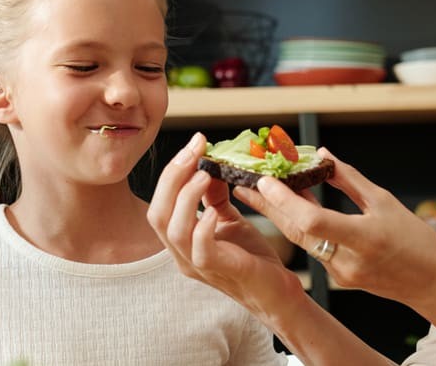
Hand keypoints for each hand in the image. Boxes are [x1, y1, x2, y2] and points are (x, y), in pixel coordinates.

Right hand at [147, 133, 306, 317]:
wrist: (276, 291)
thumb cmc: (251, 258)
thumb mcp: (228, 219)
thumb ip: (214, 197)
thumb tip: (209, 165)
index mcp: (181, 239)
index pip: (160, 202)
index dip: (172, 171)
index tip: (195, 143)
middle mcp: (182, 254)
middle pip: (158, 214)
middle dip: (173, 177)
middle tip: (195, 150)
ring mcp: (197, 265)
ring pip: (174, 230)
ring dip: (186, 198)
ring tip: (204, 176)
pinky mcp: (219, 271)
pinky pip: (200, 250)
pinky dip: (204, 227)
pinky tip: (215, 211)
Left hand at [234, 148, 435, 304]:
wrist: (430, 283)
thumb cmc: (414, 240)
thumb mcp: (384, 202)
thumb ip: (349, 179)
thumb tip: (322, 155)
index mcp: (363, 238)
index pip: (313, 221)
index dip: (286, 200)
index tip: (266, 180)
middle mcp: (346, 260)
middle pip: (297, 230)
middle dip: (267, 205)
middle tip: (243, 181)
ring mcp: (339, 273)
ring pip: (300, 239)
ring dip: (278, 214)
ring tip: (254, 190)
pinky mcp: (336, 277)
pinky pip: (311, 246)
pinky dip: (297, 225)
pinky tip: (285, 207)